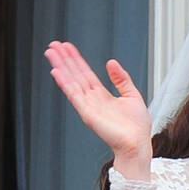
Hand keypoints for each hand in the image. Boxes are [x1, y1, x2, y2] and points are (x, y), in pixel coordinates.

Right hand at [46, 41, 151, 161]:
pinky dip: (65, 83)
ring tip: (51, 53)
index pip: (85, 73)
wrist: (137, 144)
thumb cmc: (136, 127)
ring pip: (71, 82)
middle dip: (64, 59)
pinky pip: (74, 95)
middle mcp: (92, 99)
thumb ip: (121, 79)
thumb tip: (111, 62)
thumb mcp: (132, 95)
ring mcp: (88, 106)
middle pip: (75, 75)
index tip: (67, 47)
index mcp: (102, 95)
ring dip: (61, 67)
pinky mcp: (87, 114)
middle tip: (53, 45)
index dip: (76, 60)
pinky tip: (57, 72)